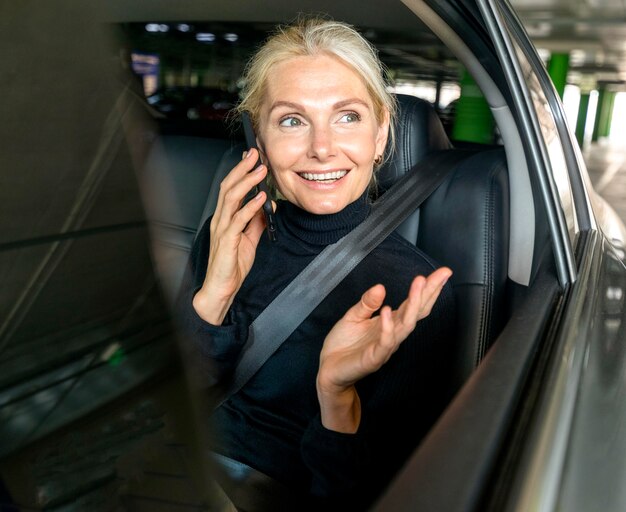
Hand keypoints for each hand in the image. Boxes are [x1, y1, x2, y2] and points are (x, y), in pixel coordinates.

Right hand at [193, 149, 272, 324]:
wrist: (221, 288)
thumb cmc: (231, 265)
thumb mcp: (249, 240)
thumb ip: (256, 222)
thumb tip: (267, 205)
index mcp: (224, 218)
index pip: (230, 189)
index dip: (240, 171)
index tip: (252, 157)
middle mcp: (220, 220)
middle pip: (228, 187)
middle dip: (242, 169)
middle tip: (255, 154)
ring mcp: (222, 229)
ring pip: (231, 198)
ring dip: (247, 182)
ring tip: (261, 170)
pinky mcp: (227, 241)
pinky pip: (239, 220)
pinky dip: (250, 206)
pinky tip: (261, 198)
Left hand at [316, 267, 451, 431]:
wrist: (329, 370)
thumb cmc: (344, 345)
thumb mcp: (353, 316)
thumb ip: (367, 302)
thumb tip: (380, 286)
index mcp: (390, 323)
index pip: (414, 304)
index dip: (428, 289)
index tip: (443, 272)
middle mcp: (393, 334)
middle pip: (417, 312)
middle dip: (430, 292)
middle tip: (442, 274)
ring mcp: (385, 346)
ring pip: (406, 325)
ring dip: (413, 304)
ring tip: (419, 285)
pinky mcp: (373, 358)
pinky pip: (385, 343)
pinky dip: (388, 327)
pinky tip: (387, 311)